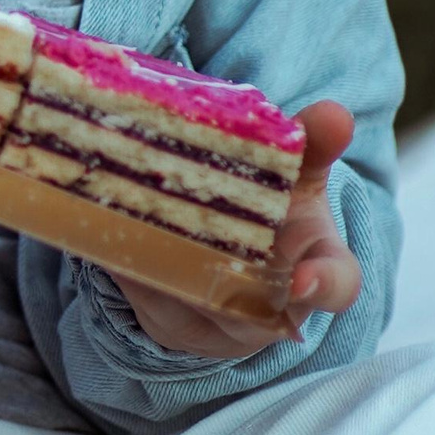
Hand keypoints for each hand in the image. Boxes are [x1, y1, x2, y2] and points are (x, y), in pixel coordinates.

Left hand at [110, 100, 361, 358]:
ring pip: (183, 292)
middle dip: (216, 264)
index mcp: (315, 268)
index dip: (323, 285)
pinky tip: (97, 218)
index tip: (303, 280)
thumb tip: (334, 115)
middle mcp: (267, 307)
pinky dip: (119, 253)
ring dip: (162, 254)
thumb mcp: (297, 174)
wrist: (228, 262)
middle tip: (195, 228)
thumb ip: (312, 144)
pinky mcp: (161, 316)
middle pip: (244, 295)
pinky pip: (137, 286)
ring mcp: (212, 319)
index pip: (337, 285)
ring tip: (138, 211)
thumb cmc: (275, 213)